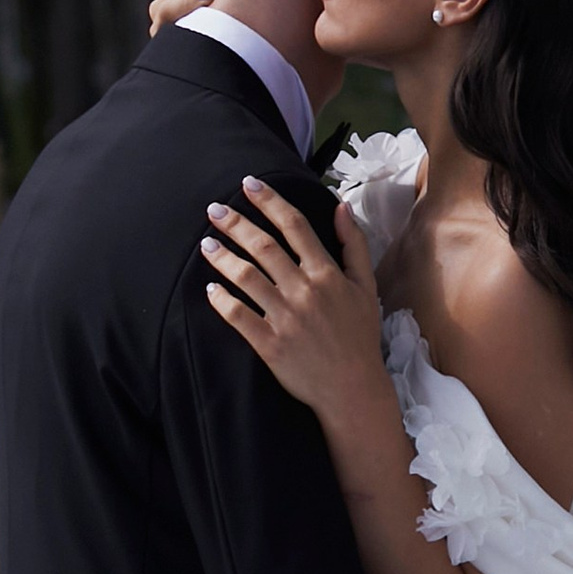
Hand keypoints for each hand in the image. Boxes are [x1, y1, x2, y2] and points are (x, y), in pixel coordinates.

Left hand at [202, 176, 389, 428]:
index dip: (270, 201)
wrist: (353, 389)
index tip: (249, 184)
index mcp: (327, 274)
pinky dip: (222, 301)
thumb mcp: (366, 287)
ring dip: (223, 257)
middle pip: (264, 246)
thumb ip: (354, 245)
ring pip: (246, 277)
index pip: (294, 226)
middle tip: (214, 209)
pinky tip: (210, 289)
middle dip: (236, 223)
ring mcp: (286, 318)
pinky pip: (239, 317)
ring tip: (206, 244)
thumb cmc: (359, 336)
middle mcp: (304, 291)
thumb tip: (342, 207)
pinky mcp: (270, 345)